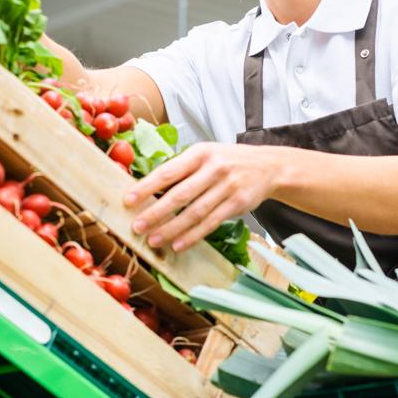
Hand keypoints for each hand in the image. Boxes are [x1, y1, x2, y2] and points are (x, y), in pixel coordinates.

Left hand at [123, 142, 281, 251]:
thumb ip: (181, 169)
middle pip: (180, 194)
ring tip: (154, 240)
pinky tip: (178, 244)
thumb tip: (147, 189)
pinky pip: (211, 223)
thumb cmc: (227, 161)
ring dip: (172, 228)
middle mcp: (214, 168)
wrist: (268, 166)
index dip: (147, 187)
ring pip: (195, 212)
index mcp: (199, 153)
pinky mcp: (237, 204)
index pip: (168, 171)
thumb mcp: (205, 154)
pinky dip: (193, 235)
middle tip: (137, 226)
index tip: (128, 199)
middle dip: (156, 212)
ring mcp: (227, 186)